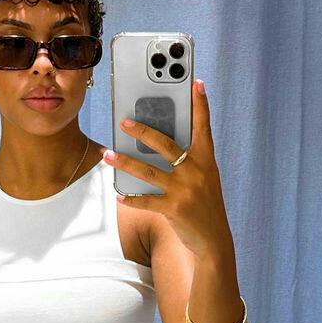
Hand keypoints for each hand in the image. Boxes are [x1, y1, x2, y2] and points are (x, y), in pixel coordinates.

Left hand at [102, 79, 232, 257]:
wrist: (214, 239)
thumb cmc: (206, 205)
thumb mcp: (205, 179)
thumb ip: (190, 161)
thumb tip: (162, 144)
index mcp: (206, 160)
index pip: (203, 127)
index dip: (201, 105)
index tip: (197, 83)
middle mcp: (196, 172)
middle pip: (166, 144)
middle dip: (142, 131)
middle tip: (124, 121)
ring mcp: (184, 190)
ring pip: (148, 171)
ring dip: (124, 162)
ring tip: (107, 155)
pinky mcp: (173, 208)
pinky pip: (146, 201)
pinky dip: (131, 198)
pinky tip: (118, 194)